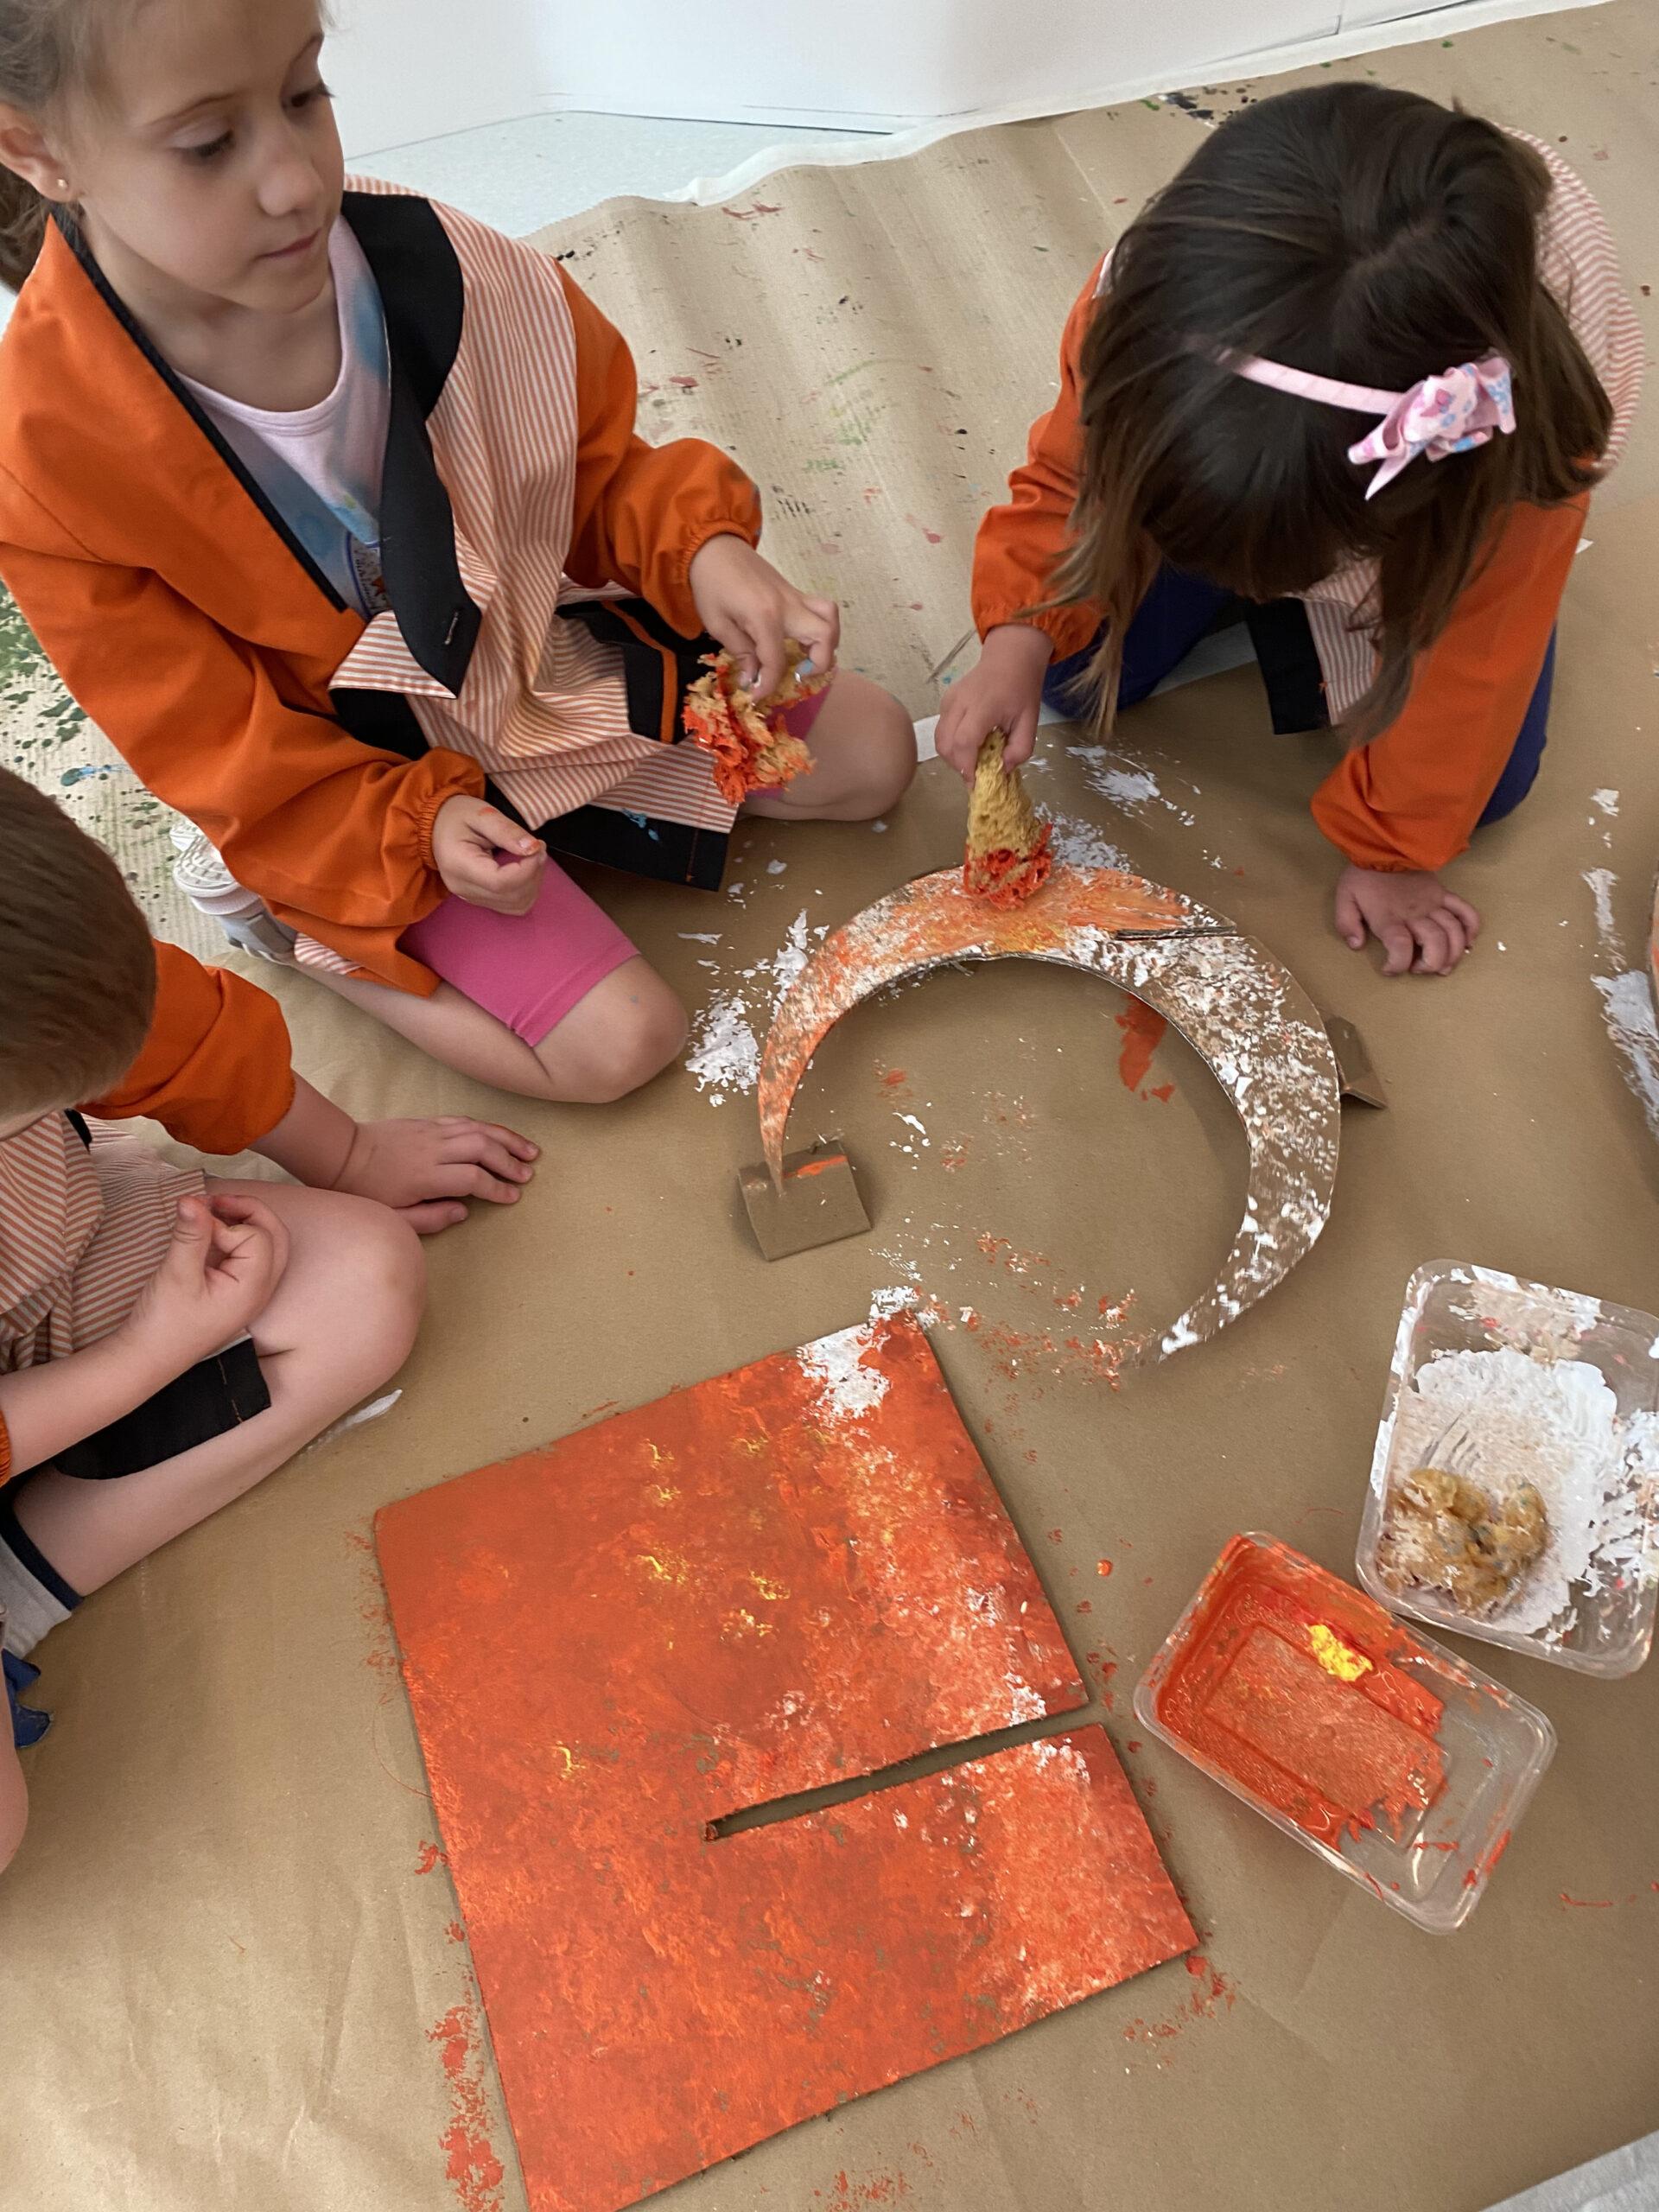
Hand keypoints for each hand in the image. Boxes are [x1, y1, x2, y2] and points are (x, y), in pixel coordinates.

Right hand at [120, 1193, 288, 1372]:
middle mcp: (261, 1290)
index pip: (256, 1237)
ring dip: (245, 1221)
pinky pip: (252, 1256)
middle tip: (214, 1201)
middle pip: (274, 1235)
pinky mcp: (238, 1291)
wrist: (149, 1358)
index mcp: (253, 1288)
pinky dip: (238, 1237)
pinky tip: (212, 1232)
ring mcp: (252, 1291)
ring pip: (267, 1244)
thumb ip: (190, 1235)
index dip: (226, 1223)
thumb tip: (193, 1198)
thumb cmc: (164, 1323)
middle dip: (249, 1211)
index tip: (195, 1225)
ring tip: (213, 1212)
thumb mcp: (176, 1274)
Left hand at [332, 1117, 538, 1233]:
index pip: (473, 1178)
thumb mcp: (393, 1217)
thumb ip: (431, 1218)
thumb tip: (464, 1211)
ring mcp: (431, 1131)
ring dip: (507, 1139)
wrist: (341, 1154)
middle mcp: (433, 1149)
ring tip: (529, 1151)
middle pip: (483, 1148)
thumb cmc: (366, 1191)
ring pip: (478, 1129)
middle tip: (528, 1175)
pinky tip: (500, 1136)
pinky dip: (487, 1127)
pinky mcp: (427, 1122)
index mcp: (425, 1176)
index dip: (497, 1187)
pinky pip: (464, 1121)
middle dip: (510, 1161)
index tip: (512, 1197)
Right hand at [432, 796, 545, 916]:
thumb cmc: (456, 815)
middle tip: (538, 847)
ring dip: (533, 883)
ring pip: (516, 905)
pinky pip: (512, 905)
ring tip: (531, 857)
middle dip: (534, 873)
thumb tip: (533, 848)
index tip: (538, 846)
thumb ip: (507, 830)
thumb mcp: (481, 813)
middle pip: (512, 897)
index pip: (502, 883)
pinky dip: (526, 890)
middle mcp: (464, 889)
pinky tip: (524, 870)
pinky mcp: (479, 900)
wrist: (435, 825)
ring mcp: (471, 898)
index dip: (528, 869)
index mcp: (460, 866)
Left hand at [688, 534, 838, 698]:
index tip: (757, 696)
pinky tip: (801, 640)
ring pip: (830, 618)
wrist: (714, 546)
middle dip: (818, 663)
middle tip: (798, 673)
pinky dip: (820, 627)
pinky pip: (820, 609)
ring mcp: (795, 597)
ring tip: (807, 656)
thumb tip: (753, 678)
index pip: (777, 662)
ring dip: (828, 642)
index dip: (769, 685)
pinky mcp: (794, 592)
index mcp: (764, 617)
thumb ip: (741, 652)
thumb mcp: (717, 624)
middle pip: (825, 636)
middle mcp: (787, 606)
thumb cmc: (710, 584)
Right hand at [933, 624, 1051, 780]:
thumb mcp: (1031, 722)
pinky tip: (970, 743)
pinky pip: (942, 730)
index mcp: (983, 706)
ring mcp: (949, 701)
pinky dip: (952, 744)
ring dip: (953, 757)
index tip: (976, 783)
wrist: (1010, 659)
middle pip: (946, 744)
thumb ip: (1020, 750)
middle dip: (959, 766)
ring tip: (973, 758)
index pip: (964, 741)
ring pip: (940, 740)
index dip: (966, 766)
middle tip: (977, 772)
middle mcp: (960, 702)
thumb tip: (1002, 770)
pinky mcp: (945, 702)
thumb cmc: (1022, 690)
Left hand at [1334, 865, 1480, 976]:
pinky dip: (1472, 929)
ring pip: (1454, 932)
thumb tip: (1356, 945)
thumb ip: (1346, 924)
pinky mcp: (1443, 893)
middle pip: (1435, 944)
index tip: (1390, 969)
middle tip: (1418, 969)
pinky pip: (1465, 911)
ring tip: (1443, 967)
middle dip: (1431, 964)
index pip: (1400, 947)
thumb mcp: (1344, 897)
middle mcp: (1414, 914)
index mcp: (1389, 917)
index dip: (1397, 965)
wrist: (1383, 844)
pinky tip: (1468, 943)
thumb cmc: (1363, 874)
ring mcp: (1433, 903)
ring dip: (1453, 954)